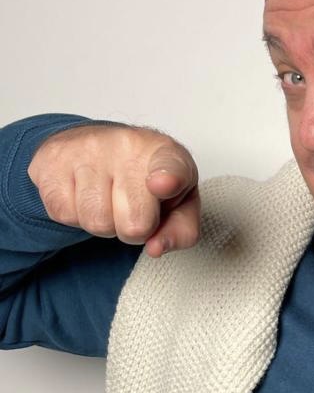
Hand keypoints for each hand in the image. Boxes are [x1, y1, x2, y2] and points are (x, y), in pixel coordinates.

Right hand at [28, 124, 199, 257]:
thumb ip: (181, 231)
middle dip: (135, 230)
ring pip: (97, 223)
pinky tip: (84, 195)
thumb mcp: (179, 203)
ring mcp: (88, 148)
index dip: (169, 180)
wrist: (100, 144)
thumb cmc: (147, 179)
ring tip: (109, 201)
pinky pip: (64, 215)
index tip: (164, 184)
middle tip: (134, 209)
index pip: (170, 167)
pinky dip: (76, 217)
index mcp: (168, 153)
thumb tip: (155, 248)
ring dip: (105, 225)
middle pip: (134, 223)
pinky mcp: (53, 159)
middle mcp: (128, 144)